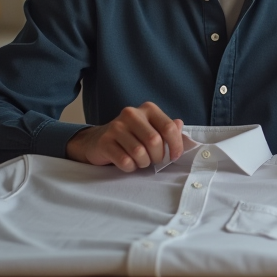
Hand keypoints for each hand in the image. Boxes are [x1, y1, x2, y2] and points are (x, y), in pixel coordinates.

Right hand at [65, 101, 183, 171]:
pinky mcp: (104, 141)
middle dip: (158, 156)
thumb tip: (179, 125)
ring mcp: (116, 127)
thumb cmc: (132, 136)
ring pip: (140, 153)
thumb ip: (167, 128)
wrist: (97, 140)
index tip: (174, 156)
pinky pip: (125, 161)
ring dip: (143, 162)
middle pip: (154, 141)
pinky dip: (130, 167)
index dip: (175, 145)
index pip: (168, 127)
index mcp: (148, 109)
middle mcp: (131, 114)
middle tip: (154, 160)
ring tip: (141, 161)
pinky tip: (128, 163)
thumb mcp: (151, 129)